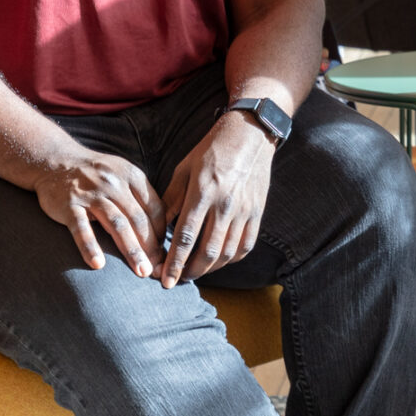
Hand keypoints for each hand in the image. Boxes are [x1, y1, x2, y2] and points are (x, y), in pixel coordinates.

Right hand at [32, 150, 165, 276]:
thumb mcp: (122, 175)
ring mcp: (91, 194)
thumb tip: (160, 229)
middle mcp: (114, 184)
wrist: (55, 160)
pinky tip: (98, 264)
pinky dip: (90, 246)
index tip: (165, 253)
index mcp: (132, 176)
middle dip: (151, 246)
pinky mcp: (69, 205)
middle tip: (159, 270)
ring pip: (117, 224)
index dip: (162, 233)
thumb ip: (140, 196)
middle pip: (138, 219)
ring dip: (131, 250)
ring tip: (141, 270)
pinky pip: (81, 228)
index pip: (155, 208)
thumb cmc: (95, 174)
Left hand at [158, 115, 275, 286]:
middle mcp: (225, 204)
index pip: (186, 236)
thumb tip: (158, 230)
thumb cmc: (211, 151)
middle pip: (208, 252)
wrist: (249, 134)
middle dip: (191, 272)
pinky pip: (245, 245)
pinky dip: (231, 259)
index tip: (165, 280)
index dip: (174, 262)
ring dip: (210, 269)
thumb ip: (171, 200)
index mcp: (203, 192)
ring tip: (196, 272)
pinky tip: (219, 261)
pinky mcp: (257, 211)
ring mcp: (244, 209)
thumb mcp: (183, 170)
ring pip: (227, 253)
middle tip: (178, 280)